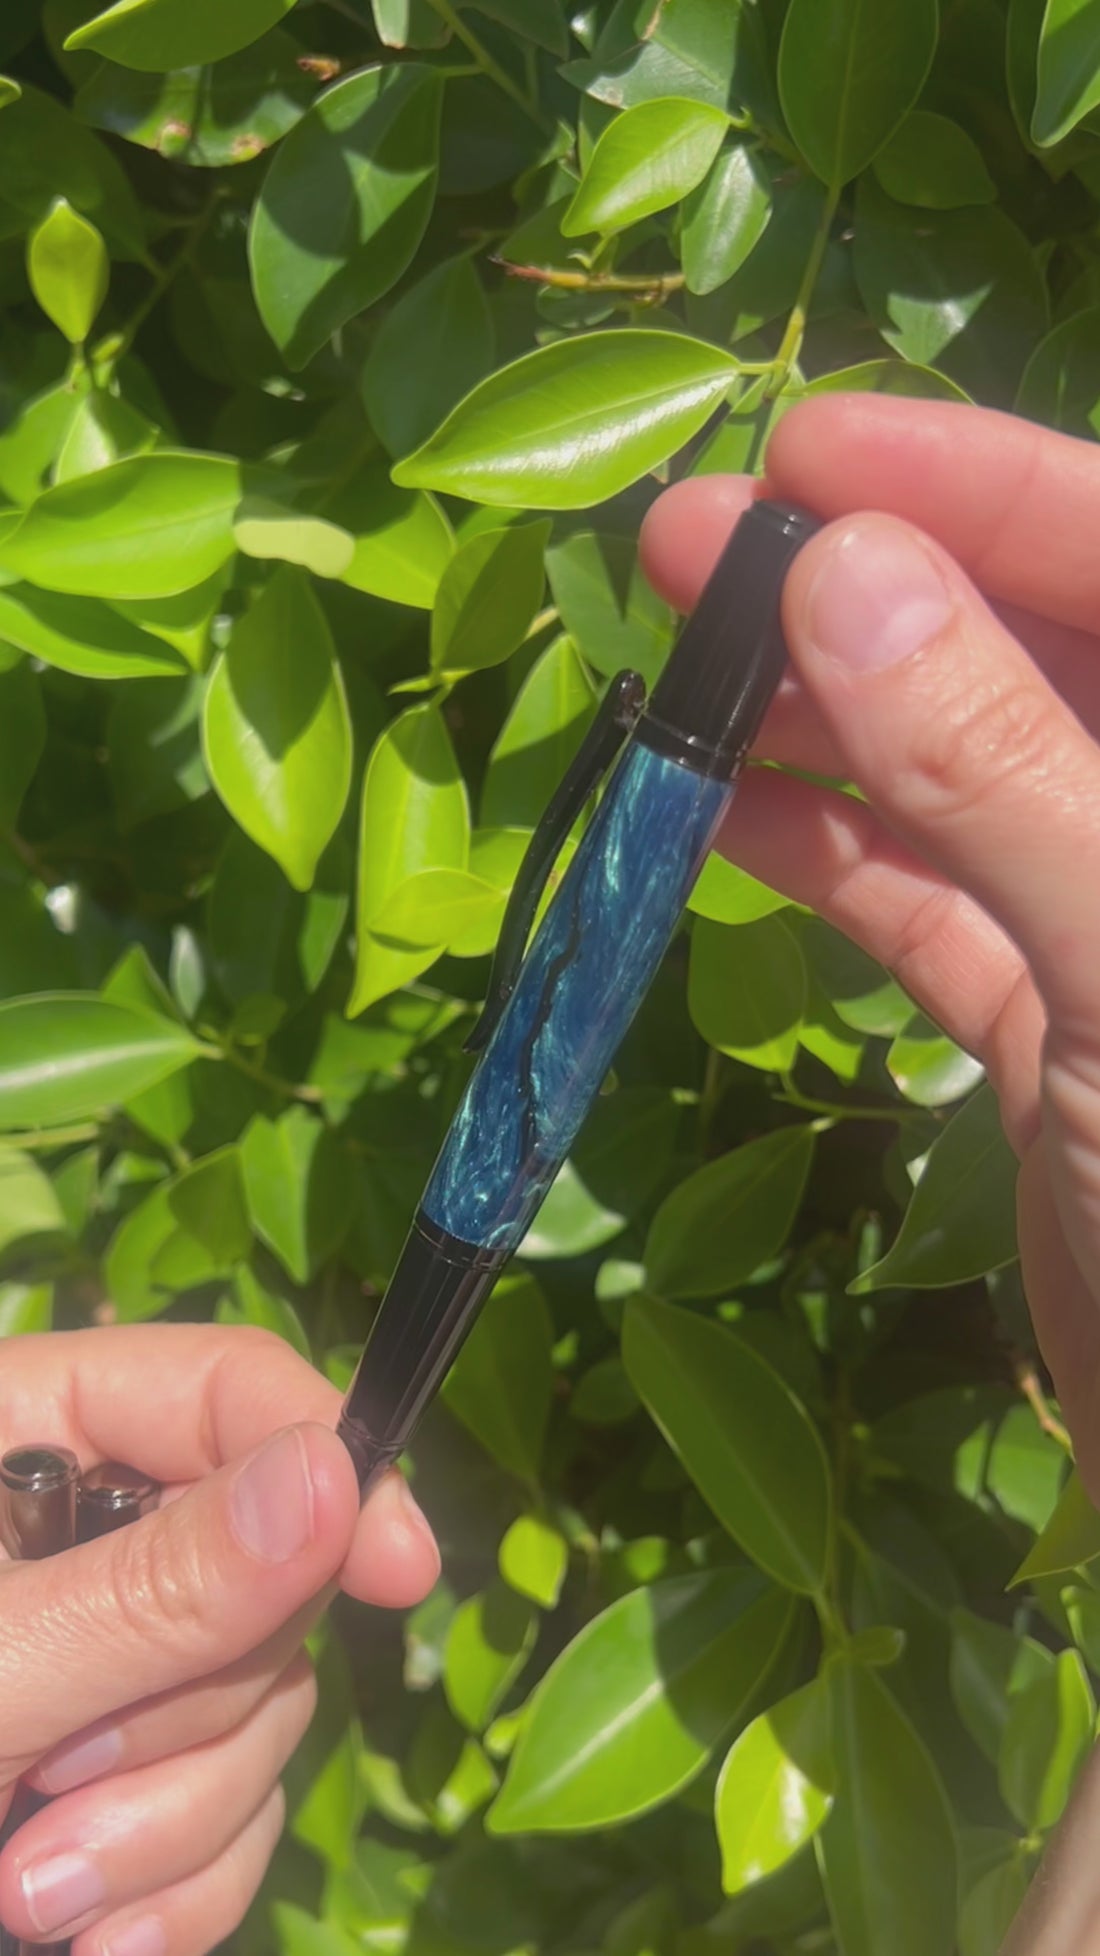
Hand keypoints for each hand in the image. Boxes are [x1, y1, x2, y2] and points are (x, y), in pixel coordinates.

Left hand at [0, 1325, 438, 1955]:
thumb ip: (148, 1590)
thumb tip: (336, 1479)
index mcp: (19, 1437)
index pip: (221, 1388)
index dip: (326, 1460)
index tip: (400, 1573)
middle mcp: (83, 1534)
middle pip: (262, 1572)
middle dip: (188, 1717)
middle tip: (58, 1801)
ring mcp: (108, 1660)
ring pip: (259, 1707)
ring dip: (170, 1826)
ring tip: (31, 1892)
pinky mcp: (120, 1775)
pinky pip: (233, 1813)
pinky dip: (178, 1886)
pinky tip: (87, 1933)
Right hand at [641, 394, 1099, 1489]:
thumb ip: (1001, 773)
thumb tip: (845, 575)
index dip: (986, 484)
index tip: (809, 445)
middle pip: (1036, 648)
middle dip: (870, 587)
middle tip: (688, 540)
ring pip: (961, 768)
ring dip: (820, 715)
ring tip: (670, 667)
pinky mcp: (1041, 1012)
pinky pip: (921, 896)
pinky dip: (819, 847)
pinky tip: (711, 804)